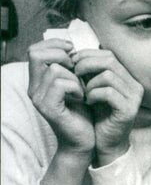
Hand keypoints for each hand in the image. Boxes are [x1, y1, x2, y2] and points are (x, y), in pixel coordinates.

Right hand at [27, 38, 94, 152]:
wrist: (84, 141)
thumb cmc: (83, 112)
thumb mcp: (76, 83)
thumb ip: (69, 66)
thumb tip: (71, 46)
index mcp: (38, 80)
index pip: (34, 50)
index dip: (54, 44)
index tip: (72, 50)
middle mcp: (33, 88)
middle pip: (36, 54)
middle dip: (61, 55)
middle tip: (77, 70)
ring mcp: (38, 98)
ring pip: (53, 69)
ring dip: (74, 77)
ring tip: (82, 90)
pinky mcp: (48, 108)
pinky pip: (61, 84)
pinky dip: (76, 87)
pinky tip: (82, 98)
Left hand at [72, 49, 142, 162]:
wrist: (106, 143)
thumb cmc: (99, 116)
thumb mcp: (93, 89)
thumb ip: (90, 72)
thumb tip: (75, 53)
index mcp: (128, 78)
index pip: (108, 55)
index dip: (88, 55)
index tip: (72, 64)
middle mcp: (135, 85)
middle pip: (110, 60)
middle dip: (86, 64)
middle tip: (74, 74)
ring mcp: (134, 98)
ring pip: (108, 75)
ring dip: (90, 83)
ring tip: (83, 93)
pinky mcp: (129, 110)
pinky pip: (108, 92)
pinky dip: (94, 95)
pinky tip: (89, 102)